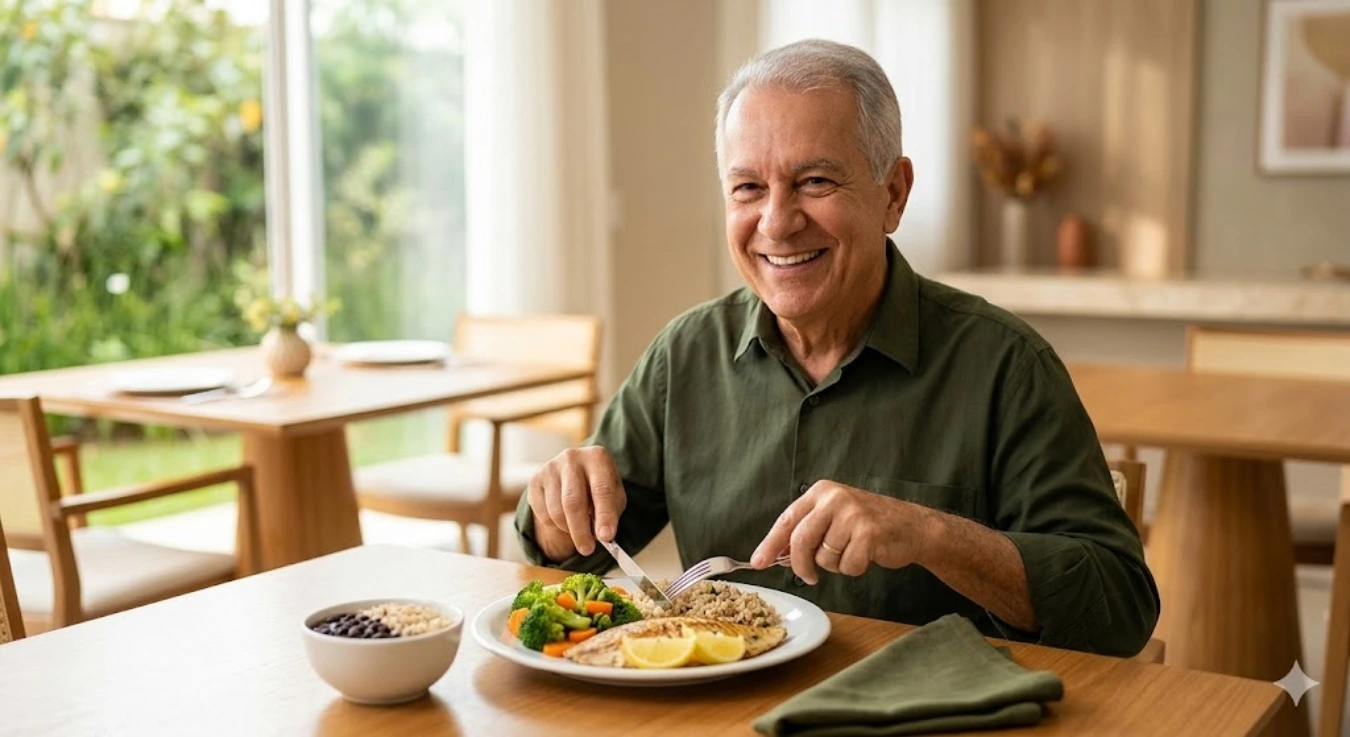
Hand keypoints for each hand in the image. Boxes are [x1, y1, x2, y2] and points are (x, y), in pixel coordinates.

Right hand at [526, 446, 625, 558]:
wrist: (576, 473)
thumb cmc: (599, 487)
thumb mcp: (614, 496)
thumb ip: (610, 513)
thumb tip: (603, 536)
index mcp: (597, 457)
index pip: (602, 489)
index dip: (604, 515)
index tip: (606, 537)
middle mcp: (572, 458)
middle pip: (573, 502)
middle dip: (581, 531)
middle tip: (588, 550)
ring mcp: (550, 468)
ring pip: (556, 511)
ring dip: (569, 530)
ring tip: (580, 530)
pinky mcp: (535, 480)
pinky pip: (543, 514)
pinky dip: (555, 526)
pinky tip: (565, 518)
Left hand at [750, 480, 932, 583]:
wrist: (913, 526)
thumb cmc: (870, 525)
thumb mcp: (834, 518)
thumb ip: (807, 531)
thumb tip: (776, 554)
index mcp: (822, 492)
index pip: (787, 520)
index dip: (770, 544)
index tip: (758, 562)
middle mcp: (834, 498)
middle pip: (800, 541)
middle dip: (801, 565)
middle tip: (809, 577)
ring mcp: (852, 514)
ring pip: (824, 558)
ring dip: (837, 565)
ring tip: (853, 551)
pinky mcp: (868, 533)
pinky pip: (847, 566)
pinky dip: (855, 568)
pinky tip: (867, 555)